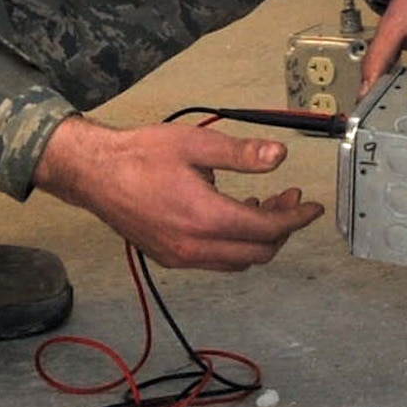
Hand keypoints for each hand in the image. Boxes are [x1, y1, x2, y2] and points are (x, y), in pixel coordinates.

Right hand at [32, 117, 322, 269]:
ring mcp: (180, 257)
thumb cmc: (141, 154)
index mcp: (206, 218)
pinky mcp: (169, 257)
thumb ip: (240, 153)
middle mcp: (195, 247)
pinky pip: (216, 261)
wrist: (94, 173)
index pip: (267, 228)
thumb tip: (279, 156)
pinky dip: (234, 245)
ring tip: (262, 203)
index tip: (311, 206)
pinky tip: (231, 216)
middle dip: (281, 229)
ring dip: (258, 239)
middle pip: (258, 253)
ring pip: (238, 262)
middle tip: (289, 199)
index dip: (295, 218)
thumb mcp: (195, 144)